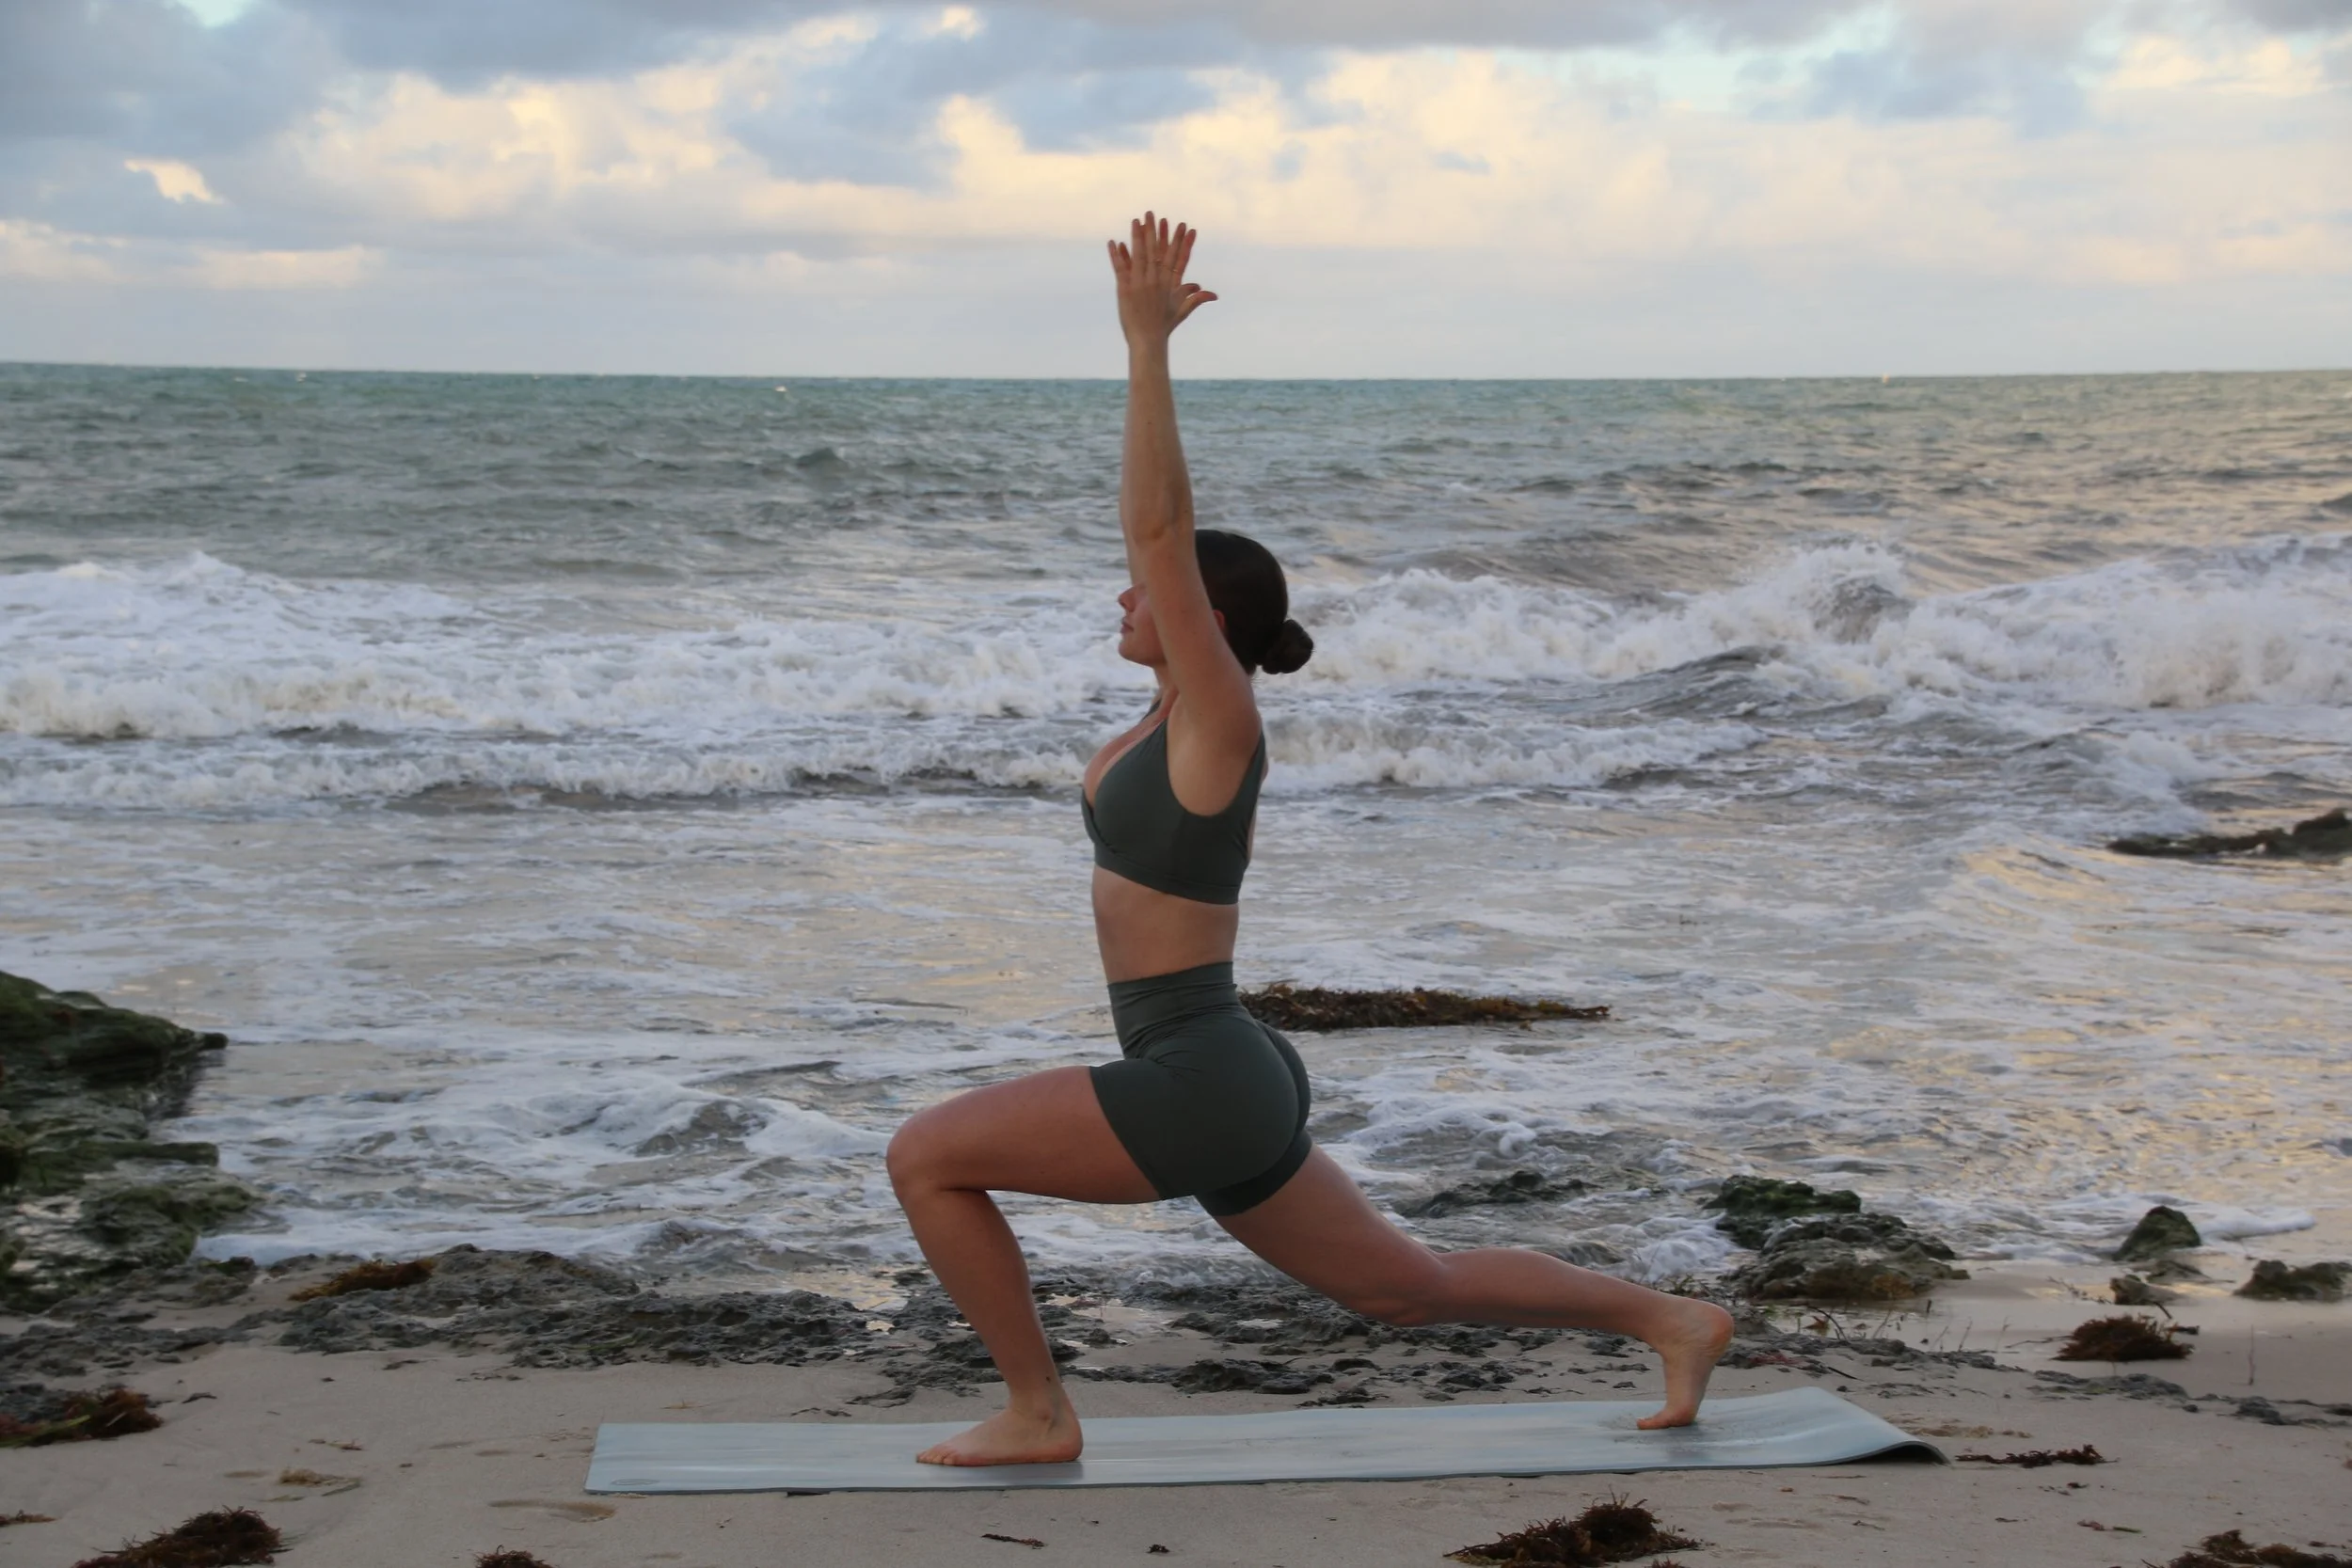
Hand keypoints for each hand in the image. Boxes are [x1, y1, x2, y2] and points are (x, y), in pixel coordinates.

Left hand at [1108, 212, 1216, 343]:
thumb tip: (1214, 294)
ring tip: (1136, 220)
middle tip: (1154, 214)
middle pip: (1157, 251)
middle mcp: (1156, 280)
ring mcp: (1140, 284)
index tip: (1185, 226)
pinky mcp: (1125, 289)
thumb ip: (1196, 298)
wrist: (1148, 341)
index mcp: (1170, 283)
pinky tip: (1114, 242)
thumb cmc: (1164, 326)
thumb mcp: (1182, 310)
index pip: (1178, 258)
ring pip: (1139, 255)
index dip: (1181, 241)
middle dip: (1156, 231)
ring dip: (1137, 236)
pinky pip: (1121, 268)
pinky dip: (1117, 255)